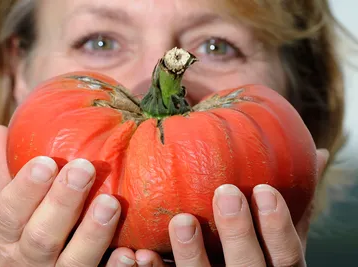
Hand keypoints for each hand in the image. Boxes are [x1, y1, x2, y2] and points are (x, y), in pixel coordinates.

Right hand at [0, 122, 136, 266]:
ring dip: (93, 233)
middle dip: (64, 202)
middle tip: (83, 169)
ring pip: (74, 262)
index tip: (46, 161)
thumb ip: (4, 172)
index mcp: (1, 235)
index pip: (9, 212)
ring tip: (111, 202)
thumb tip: (0, 129)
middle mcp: (26, 260)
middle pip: (43, 237)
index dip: (26, 189)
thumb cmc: (8, 235)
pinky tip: (129, 252)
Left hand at [130, 149, 328, 265]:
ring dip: (191, 253)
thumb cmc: (260, 257)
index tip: (264, 189)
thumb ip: (294, 206)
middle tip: (225, 192)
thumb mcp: (280, 239)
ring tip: (181, 220)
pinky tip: (140, 254)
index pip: (286, 256)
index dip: (277, 225)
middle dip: (237, 232)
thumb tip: (320, 155)